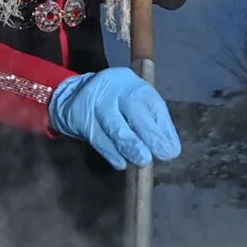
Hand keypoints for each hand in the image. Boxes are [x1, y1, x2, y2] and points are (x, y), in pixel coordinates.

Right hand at [48, 68, 181, 169]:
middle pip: (134, 110)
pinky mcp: (79, 117)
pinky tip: (121, 163)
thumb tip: (171, 148)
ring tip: (143, 161)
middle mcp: (113, 87)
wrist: (73, 96)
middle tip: (163, 154)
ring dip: (131, 147)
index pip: (152, 102)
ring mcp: (94, 101)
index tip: (172, 149)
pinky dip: (111, 153)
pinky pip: (98, 139)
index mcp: (132, 83)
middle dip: (150, 135)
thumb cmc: (114, 104)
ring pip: (115, 127)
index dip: (164, 127)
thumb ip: (151, 121)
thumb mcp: (133, 103)